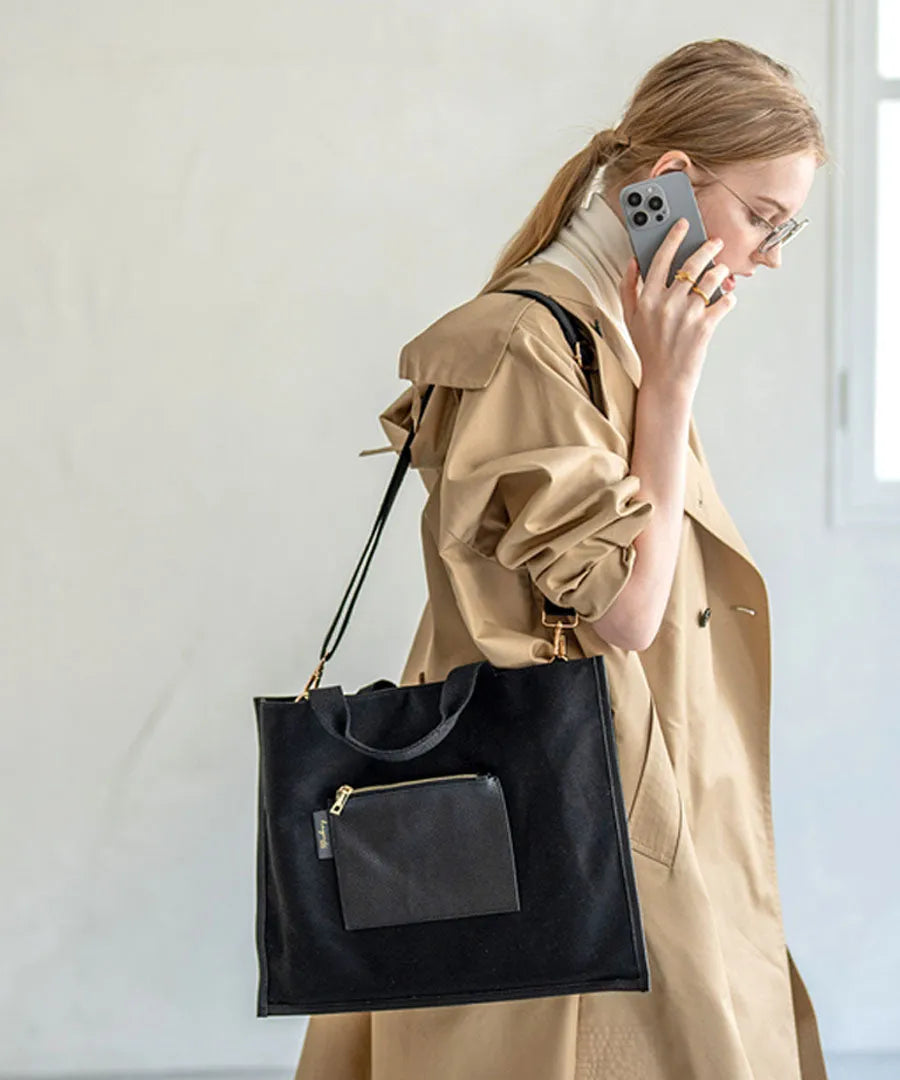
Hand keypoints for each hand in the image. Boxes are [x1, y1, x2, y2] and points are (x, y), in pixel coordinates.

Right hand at [618, 217, 736, 397]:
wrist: (665, 380)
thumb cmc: (649, 349)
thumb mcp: (629, 318)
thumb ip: (627, 288)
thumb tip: (632, 262)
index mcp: (647, 299)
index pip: (660, 258)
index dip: (673, 237)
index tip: (683, 224)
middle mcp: (667, 303)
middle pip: (692, 263)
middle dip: (707, 248)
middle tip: (715, 243)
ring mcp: (688, 314)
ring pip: (713, 278)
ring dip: (721, 272)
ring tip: (721, 272)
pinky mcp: (706, 326)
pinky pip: (726, 301)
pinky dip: (729, 298)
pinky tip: (725, 299)